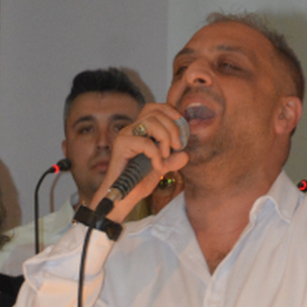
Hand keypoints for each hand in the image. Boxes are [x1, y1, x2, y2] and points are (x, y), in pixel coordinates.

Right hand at [90, 102, 188, 222]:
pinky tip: (157, 166)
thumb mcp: (160, 169)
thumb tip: (186, 155)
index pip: (153, 108)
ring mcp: (125, 136)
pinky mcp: (121, 145)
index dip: (168, 110)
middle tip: (177, 146)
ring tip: (166, 155)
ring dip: (165, 137)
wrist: (124, 197)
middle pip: (155, 113)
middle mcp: (132, 129)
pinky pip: (145, 142)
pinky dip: (156, 154)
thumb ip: (172, 161)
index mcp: (140, 131)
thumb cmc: (138, 182)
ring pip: (151, 122)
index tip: (180, 121)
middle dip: (172, 128)